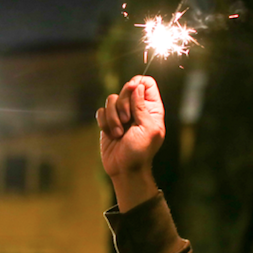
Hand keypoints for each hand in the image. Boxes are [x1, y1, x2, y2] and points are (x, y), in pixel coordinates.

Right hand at [96, 75, 164, 209]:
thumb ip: (142, 107)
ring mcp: (121, 115)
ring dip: (113, 117)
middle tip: (127, 120)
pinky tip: (111, 134)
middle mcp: (136, 109)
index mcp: (151, 109)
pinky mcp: (108, 122)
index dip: (139, 83)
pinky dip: (104, 122)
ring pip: (111, 99)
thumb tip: (137, 86)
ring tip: (119, 133)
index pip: (147, 84)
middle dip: (123, 103)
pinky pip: (101, 111)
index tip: (133, 90)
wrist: (125, 169)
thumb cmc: (140, 152)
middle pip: (127, 88)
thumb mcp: (147, 129)